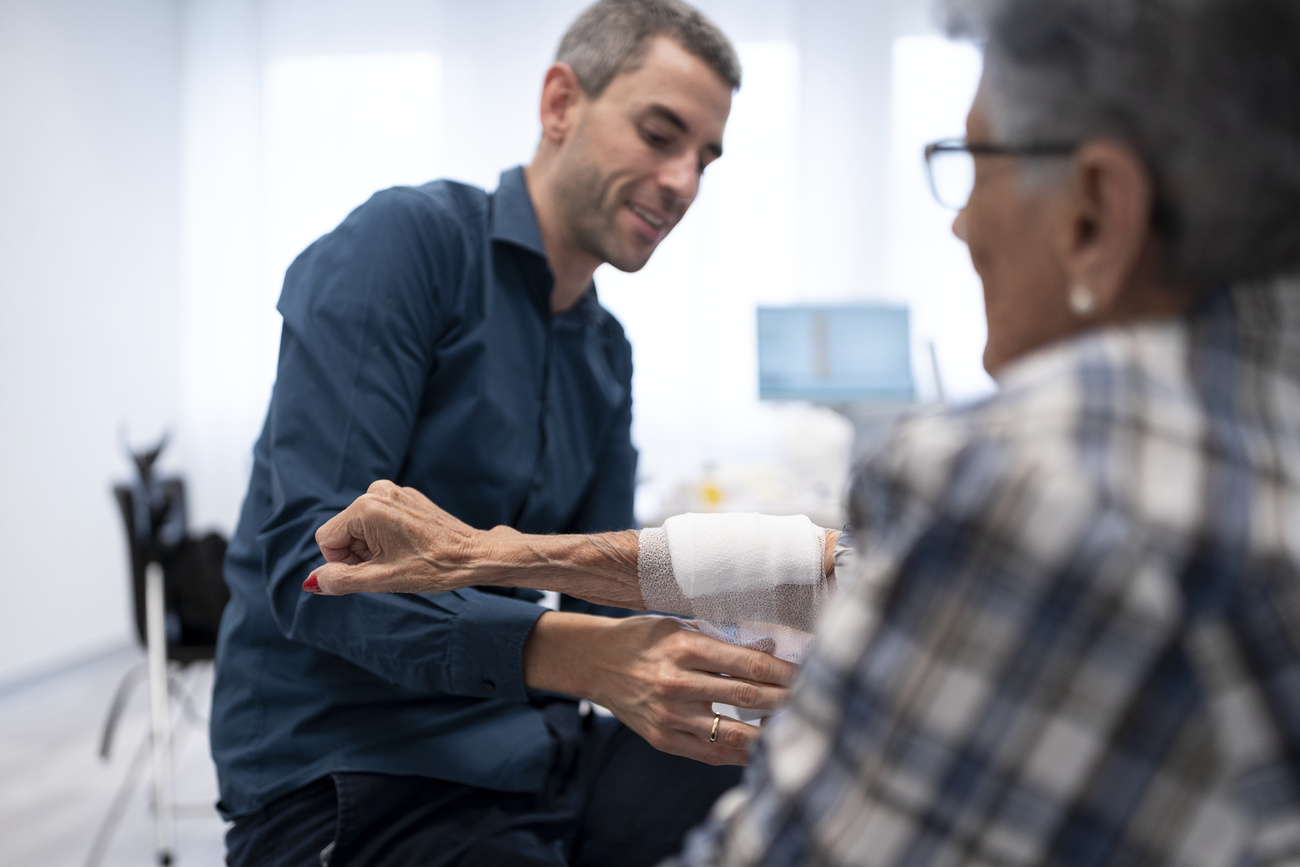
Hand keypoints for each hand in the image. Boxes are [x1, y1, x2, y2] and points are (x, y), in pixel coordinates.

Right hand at [309, 480, 500, 594]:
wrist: (475, 555)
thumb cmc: (432, 568)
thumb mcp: (381, 580)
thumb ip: (340, 580)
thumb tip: (311, 582)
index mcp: (367, 507)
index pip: (326, 539)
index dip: (342, 562)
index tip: (371, 570)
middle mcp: (378, 491)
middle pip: (344, 531)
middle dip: (358, 554)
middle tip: (389, 565)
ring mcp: (395, 492)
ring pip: (361, 527)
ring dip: (373, 547)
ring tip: (402, 557)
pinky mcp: (408, 497)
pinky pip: (380, 520)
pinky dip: (387, 537)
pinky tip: (410, 547)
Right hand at [524, 613, 798, 765]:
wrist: (593, 661)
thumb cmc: (643, 638)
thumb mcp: (680, 625)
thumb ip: (724, 637)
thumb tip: (772, 645)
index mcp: (686, 646)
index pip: (751, 663)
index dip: (787, 671)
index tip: (814, 671)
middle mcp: (677, 682)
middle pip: (749, 697)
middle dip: (789, 700)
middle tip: (820, 700)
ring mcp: (669, 715)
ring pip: (734, 733)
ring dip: (770, 733)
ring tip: (797, 729)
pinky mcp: (662, 739)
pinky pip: (711, 754)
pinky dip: (741, 753)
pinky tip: (762, 747)